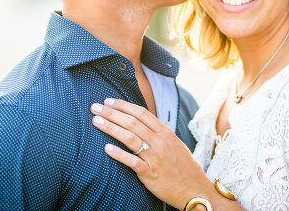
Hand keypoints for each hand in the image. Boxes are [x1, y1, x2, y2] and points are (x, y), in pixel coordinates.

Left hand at [90, 98, 211, 208]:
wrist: (194, 188)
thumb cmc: (183, 166)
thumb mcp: (174, 143)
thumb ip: (159, 132)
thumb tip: (142, 122)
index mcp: (165, 132)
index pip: (141, 113)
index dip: (123, 105)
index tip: (109, 101)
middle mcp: (160, 141)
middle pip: (132, 122)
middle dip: (111, 113)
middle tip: (95, 107)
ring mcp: (155, 157)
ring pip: (129, 138)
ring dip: (110, 128)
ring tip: (95, 121)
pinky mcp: (150, 173)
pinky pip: (132, 161)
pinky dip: (119, 154)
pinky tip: (106, 149)